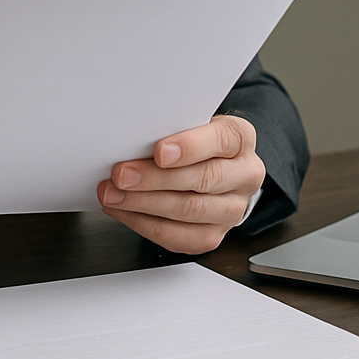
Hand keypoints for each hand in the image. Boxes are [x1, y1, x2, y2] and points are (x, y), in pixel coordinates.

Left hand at [98, 115, 265, 253]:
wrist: (209, 167)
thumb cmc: (193, 141)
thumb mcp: (188, 122)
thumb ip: (170, 128)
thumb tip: (130, 138)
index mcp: (240, 139)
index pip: (222, 140)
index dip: (190, 147)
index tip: (159, 152)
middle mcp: (244, 175)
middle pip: (204, 179)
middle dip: (156, 178)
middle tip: (122, 175)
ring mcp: (232, 210)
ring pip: (189, 210)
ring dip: (143, 203)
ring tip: (113, 194)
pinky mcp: (213, 236)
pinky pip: (178, 236)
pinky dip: (143, 224)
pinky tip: (123, 210)